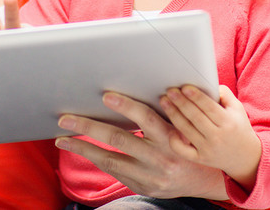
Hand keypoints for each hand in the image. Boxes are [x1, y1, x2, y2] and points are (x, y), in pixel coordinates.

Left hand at [55, 92, 228, 199]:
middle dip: (88, 127)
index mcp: (173, 138)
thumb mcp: (186, 124)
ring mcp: (149, 176)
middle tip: (65, 118)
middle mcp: (160, 158)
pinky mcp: (142, 186)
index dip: (126, 106)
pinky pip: (113, 170)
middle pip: (118, 139)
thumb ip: (168, 109)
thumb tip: (142, 83)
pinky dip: (95, 158)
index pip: (146, 118)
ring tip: (62, 138)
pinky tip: (80, 148)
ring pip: (109, 159)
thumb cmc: (193, 142)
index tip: (105, 96)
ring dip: (82, 147)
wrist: (207, 181)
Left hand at [160, 84, 260, 190]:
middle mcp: (218, 137)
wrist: (246, 157)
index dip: (196, 97)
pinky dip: (174, 141)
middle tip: (170, 91)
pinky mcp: (200, 159)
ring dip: (173, 114)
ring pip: (186, 130)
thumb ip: (225, 94)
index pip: (209, 107)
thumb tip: (206, 83)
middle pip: (195, 117)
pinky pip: (183, 151)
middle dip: (180, 102)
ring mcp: (208, 149)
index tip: (184, 87)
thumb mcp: (238, 109)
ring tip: (164, 101)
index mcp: (228, 123)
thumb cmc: (238, 127)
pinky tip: (171, 129)